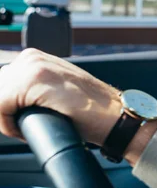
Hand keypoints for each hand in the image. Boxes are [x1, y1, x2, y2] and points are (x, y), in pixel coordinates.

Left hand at [0, 49, 121, 145]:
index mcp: (34, 57)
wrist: (114, 117)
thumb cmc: (91, 110)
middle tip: (23, 126)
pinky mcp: (35, 81)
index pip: (0, 84)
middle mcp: (32, 57)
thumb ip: (34, 88)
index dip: (6, 106)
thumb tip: (9, 102)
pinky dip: (7, 124)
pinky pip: (1, 106)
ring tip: (26, 127)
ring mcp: (34, 66)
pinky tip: (24, 130)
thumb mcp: (55, 90)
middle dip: (5, 111)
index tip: (19, 119)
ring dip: (6, 118)